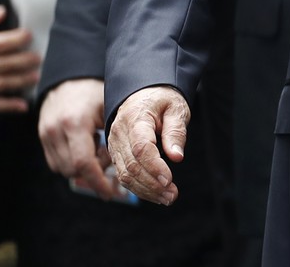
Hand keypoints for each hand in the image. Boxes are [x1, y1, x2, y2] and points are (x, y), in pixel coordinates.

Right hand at [38, 77, 121, 197]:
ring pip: (62, 169)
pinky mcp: (41, 137)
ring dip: (82, 168)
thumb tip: (126, 165)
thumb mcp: (110, 108)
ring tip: (98, 151)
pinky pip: (55, 162)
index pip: (83, 164)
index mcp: (75, 123)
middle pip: (72, 170)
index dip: (98, 182)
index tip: (112, 193)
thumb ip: (114, 135)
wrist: (70, 77)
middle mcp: (55, 131)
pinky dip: (71, 162)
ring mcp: (45, 134)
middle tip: (110, 161)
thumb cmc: (96, 91)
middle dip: (93, 173)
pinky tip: (86, 148)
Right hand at [108, 85, 189, 205]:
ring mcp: (113, 144)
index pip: (142, 148)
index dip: (155, 167)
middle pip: (131, 165)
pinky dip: (138, 187)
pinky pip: (123, 174)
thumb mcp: (176, 107)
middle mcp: (119, 133)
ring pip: (125, 174)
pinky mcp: (115, 153)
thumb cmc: (162, 98)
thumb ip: (176, 131)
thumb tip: (176, 157)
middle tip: (172, 195)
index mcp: (135, 118)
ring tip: (167, 198)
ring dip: (146, 190)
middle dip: (152, 184)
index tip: (170, 180)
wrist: (142, 92)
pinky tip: (155, 194)